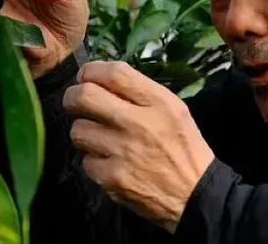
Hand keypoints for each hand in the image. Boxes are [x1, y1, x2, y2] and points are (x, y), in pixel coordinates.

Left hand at [64, 61, 214, 232]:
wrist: (195, 196)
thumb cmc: (182, 148)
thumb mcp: (174, 110)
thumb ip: (141, 93)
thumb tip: (100, 80)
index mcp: (158, 103)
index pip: (114, 73)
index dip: (91, 71)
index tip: (85, 77)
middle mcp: (139, 123)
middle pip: (85, 97)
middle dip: (72, 97)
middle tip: (75, 102)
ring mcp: (123, 152)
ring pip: (78, 130)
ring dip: (84, 132)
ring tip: (98, 137)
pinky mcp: (112, 179)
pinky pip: (86, 161)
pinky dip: (94, 161)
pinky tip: (109, 162)